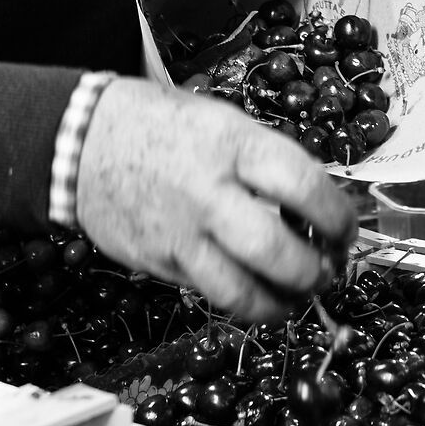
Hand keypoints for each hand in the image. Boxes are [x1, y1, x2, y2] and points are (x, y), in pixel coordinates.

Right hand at [73, 78, 354, 321]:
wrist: (80, 142)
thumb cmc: (162, 126)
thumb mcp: (222, 121)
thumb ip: (268, 161)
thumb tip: (319, 204)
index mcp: (232, 145)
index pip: (303, 186)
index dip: (336, 217)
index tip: (344, 230)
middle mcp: (207, 192)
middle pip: (276, 252)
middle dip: (314, 272)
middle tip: (326, 271)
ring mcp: (180, 234)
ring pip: (243, 292)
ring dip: (282, 304)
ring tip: (296, 296)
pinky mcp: (159, 263)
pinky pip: (210, 294)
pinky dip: (242, 300)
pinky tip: (257, 293)